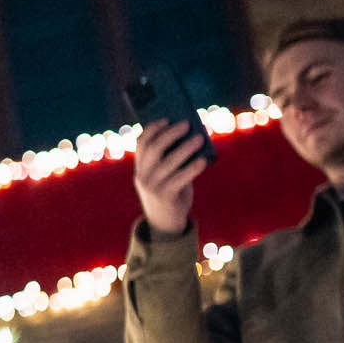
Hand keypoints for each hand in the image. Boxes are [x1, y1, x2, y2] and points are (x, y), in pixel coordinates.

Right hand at [133, 120, 207, 236]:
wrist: (165, 223)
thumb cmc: (171, 192)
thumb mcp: (165, 175)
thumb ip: (172, 159)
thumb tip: (191, 137)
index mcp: (140, 168)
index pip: (141, 143)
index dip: (153, 128)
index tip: (167, 118)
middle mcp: (142, 176)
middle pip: (154, 148)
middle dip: (171, 133)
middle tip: (187, 124)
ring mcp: (151, 187)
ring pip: (168, 162)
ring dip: (185, 147)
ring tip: (200, 138)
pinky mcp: (164, 196)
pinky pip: (180, 178)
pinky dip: (192, 168)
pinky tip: (203, 160)